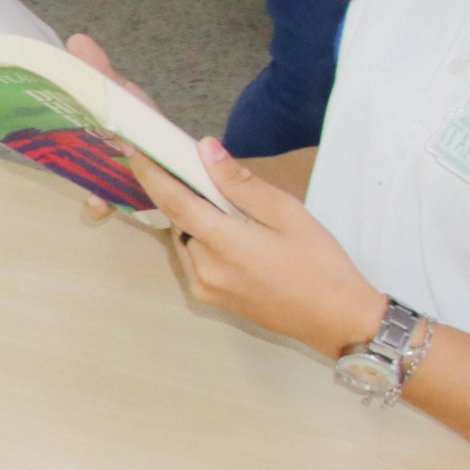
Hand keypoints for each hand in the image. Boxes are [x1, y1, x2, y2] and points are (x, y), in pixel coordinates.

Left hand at [139, 139, 387, 358]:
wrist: (336, 319)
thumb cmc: (320, 263)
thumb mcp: (287, 213)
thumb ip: (241, 183)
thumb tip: (205, 149)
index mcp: (224, 245)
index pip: (174, 202)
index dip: (151, 174)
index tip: (133, 149)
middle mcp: (204, 269)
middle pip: (178, 220)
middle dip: (179, 192)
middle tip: (188, 165)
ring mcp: (205, 288)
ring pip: (184, 239)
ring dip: (192, 217)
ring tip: (217, 198)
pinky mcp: (210, 298)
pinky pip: (193, 258)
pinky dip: (201, 238)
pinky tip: (227, 229)